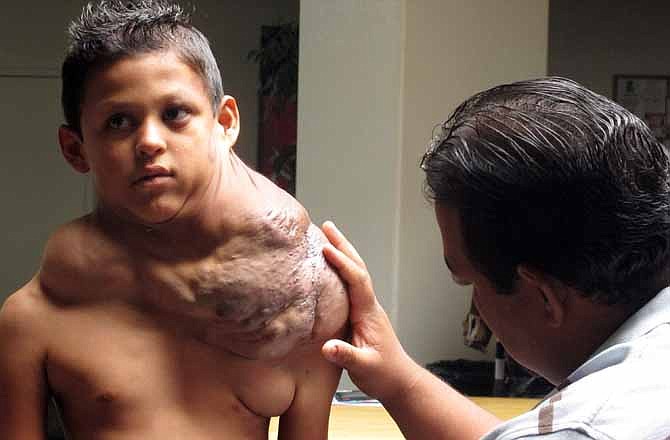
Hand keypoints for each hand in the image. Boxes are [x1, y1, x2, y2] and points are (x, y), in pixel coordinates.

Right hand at [320, 221, 419, 401]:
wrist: (399, 380)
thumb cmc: (384, 374)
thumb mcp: (365, 368)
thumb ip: (346, 357)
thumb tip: (327, 346)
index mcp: (369, 312)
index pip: (357, 280)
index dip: (342, 263)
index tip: (325, 248)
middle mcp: (368, 305)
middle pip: (357, 268)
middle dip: (342, 245)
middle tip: (326, 226)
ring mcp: (365, 307)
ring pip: (354, 274)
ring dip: (342, 253)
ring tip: (326, 237)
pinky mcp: (360, 313)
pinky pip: (348, 285)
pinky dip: (339, 270)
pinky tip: (327, 268)